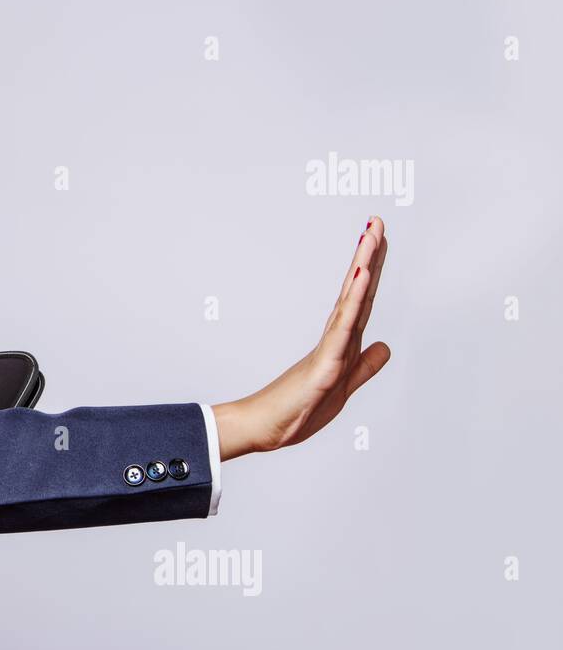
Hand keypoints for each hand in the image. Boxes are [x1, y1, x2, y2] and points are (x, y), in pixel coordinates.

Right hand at [213, 215, 390, 458]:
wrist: (265, 428)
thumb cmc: (297, 410)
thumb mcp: (344, 387)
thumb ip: (364, 366)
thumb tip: (384, 346)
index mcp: (341, 343)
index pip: (362, 300)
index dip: (373, 269)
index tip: (379, 239)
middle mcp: (335, 338)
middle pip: (358, 290)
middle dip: (369, 255)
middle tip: (377, 221)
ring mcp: (329, 347)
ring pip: (352, 300)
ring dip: (363, 266)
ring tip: (371, 235)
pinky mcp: (325, 363)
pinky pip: (343, 327)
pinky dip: (353, 300)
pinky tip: (361, 276)